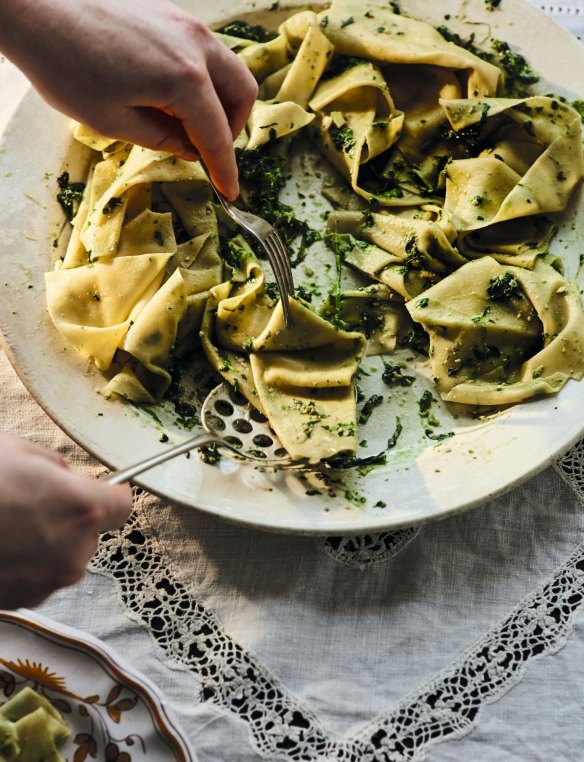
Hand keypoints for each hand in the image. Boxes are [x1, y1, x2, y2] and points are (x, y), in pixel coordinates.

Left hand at [0, 0, 257, 198]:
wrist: (34, 5)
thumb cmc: (65, 65)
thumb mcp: (113, 121)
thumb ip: (162, 138)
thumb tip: (189, 148)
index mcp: (185, 79)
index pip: (217, 134)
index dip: (225, 169)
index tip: (230, 192)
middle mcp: (195, 45)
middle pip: (241, 92)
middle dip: (232, 129)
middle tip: (207, 151)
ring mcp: (184, 23)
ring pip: (226, 68)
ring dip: (218, 102)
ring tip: (185, 124)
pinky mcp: (169, 13)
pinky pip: (203, 52)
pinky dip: (201, 79)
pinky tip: (168, 95)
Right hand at [0, 433, 131, 608]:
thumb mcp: (17, 451)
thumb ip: (56, 468)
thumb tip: (65, 479)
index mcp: (80, 510)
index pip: (122, 504)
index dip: (112, 493)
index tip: (103, 488)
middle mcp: (72, 554)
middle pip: (90, 533)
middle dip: (70, 516)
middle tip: (32, 498)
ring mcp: (44, 584)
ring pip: (61, 556)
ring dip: (45, 541)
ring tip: (4, 522)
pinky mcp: (20, 602)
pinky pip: (35, 575)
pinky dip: (22, 562)